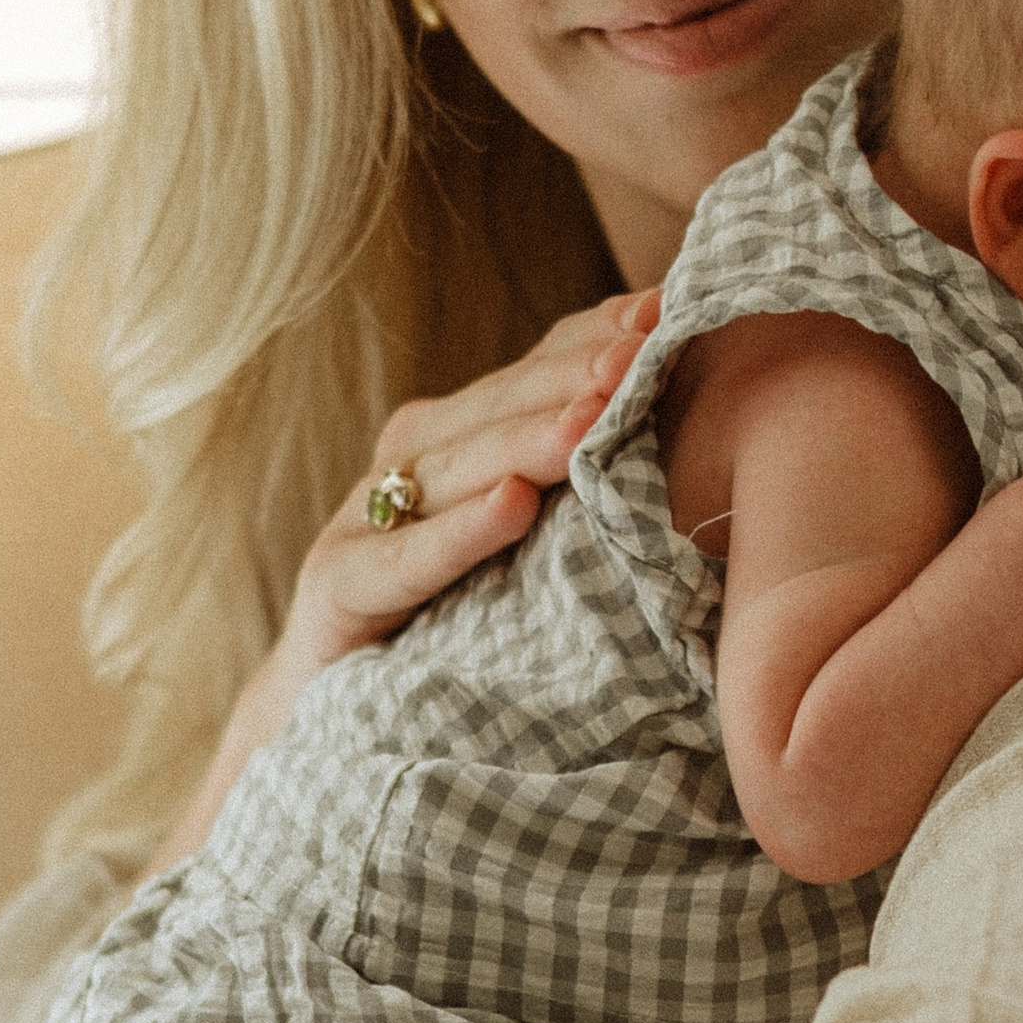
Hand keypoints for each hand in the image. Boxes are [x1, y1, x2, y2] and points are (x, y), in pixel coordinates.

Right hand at [147, 288, 660, 870]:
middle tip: (642, 348)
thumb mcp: (524, 545)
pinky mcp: (337, 588)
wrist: (330, 713)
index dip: (594, 337)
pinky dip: (459, 533)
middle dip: (573, 375)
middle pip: (499, 408)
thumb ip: (578, 483)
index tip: (666, 310)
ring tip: (592, 416)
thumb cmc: (452, 621)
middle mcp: (407, 462)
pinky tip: (512, 507)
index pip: (532, 371)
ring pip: (455, 469)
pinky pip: (404, 559)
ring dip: (526, 440)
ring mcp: (363, 520)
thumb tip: (691, 431)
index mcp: (456, 437)